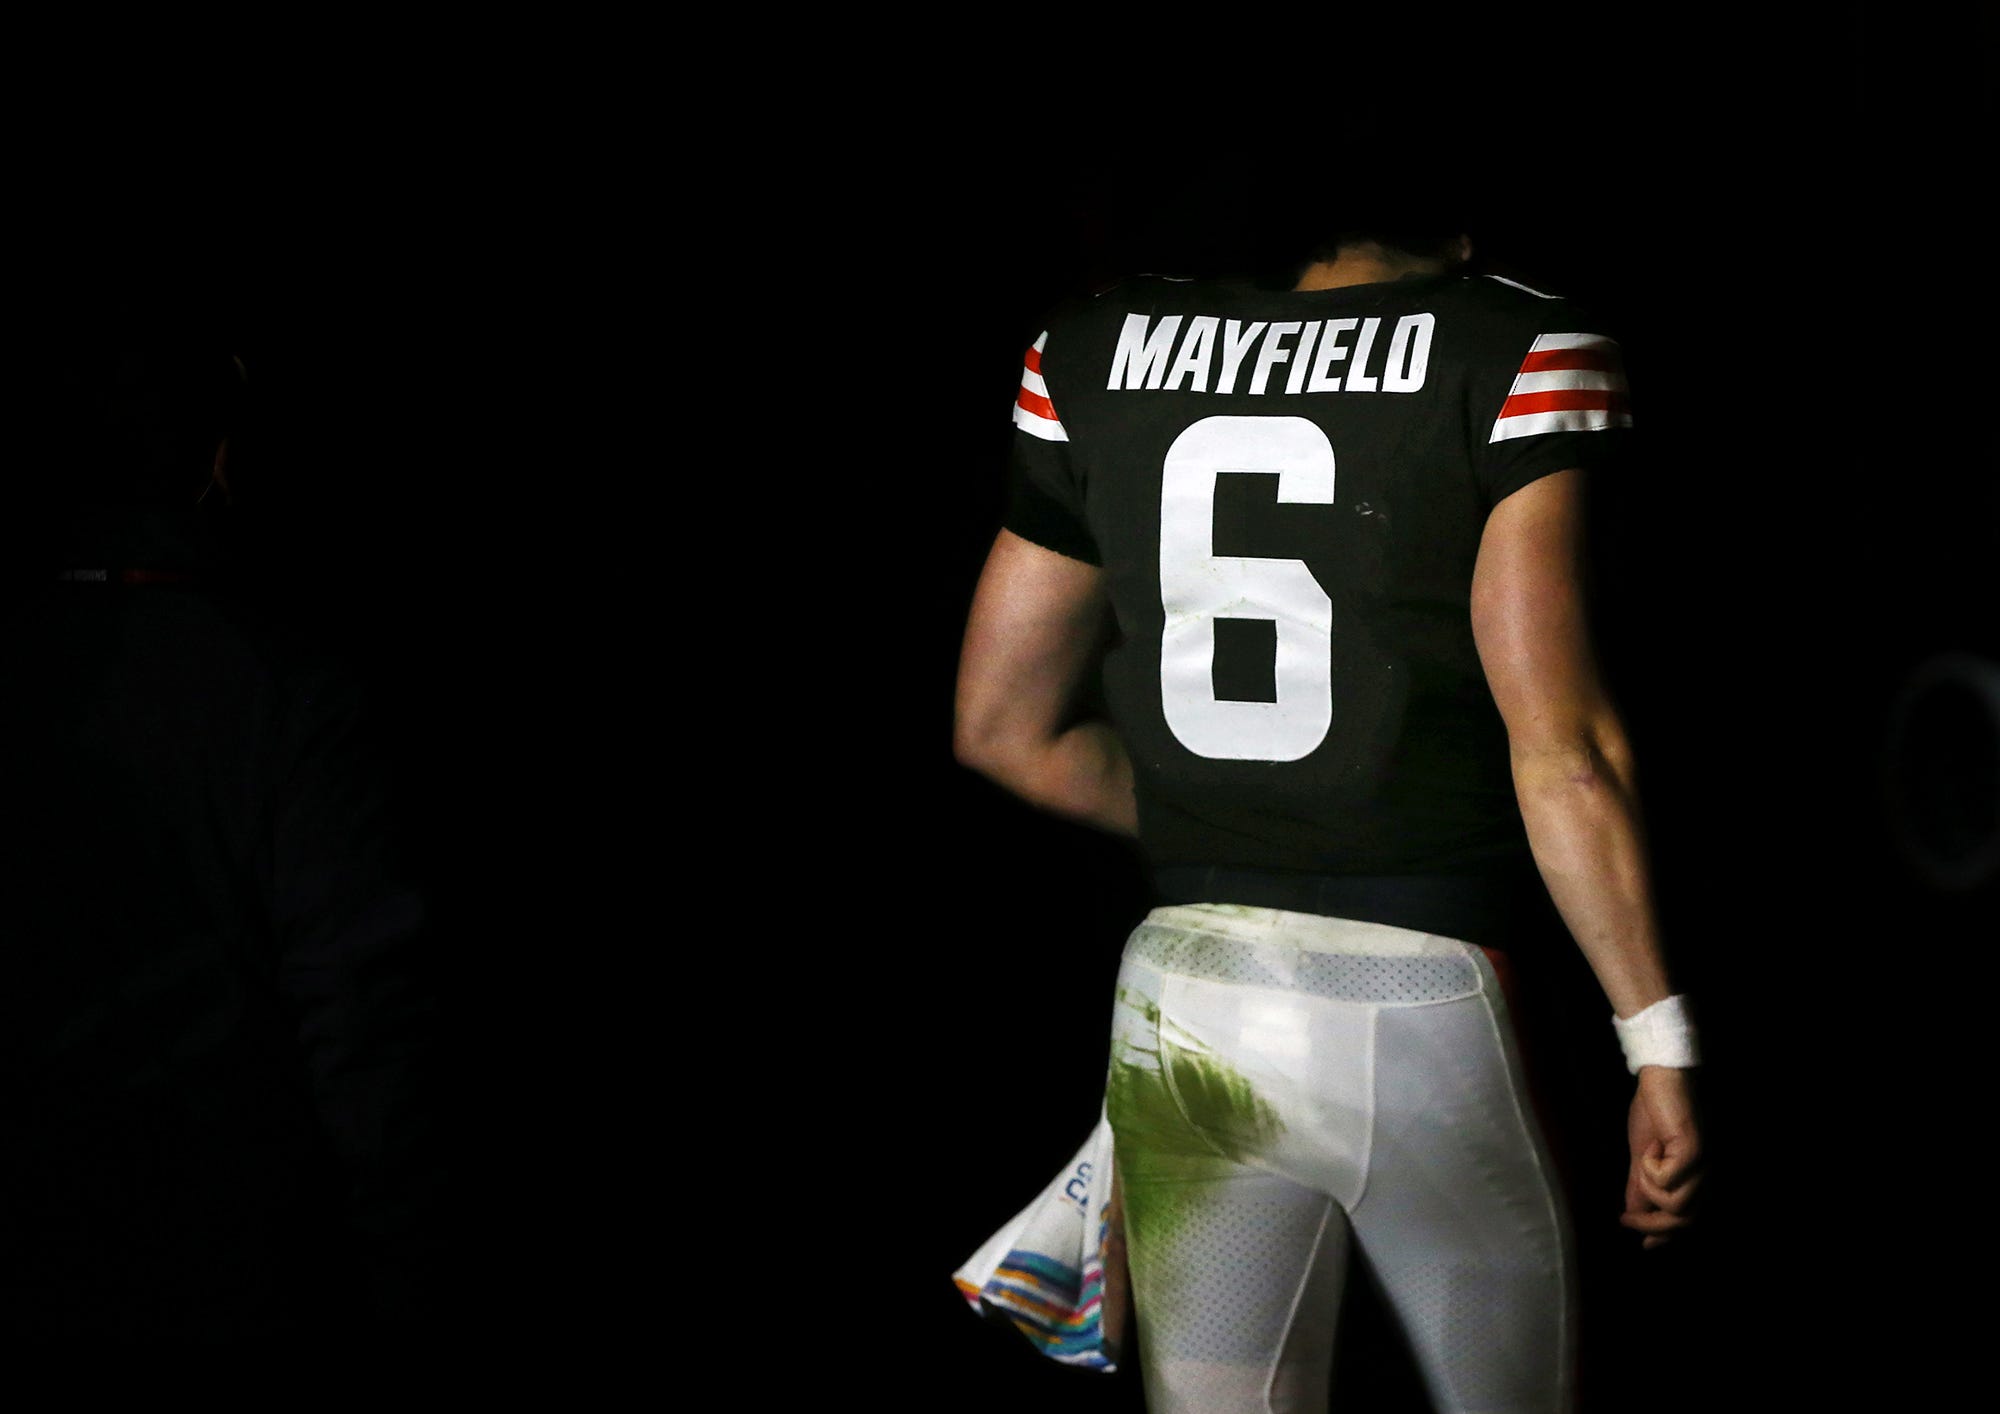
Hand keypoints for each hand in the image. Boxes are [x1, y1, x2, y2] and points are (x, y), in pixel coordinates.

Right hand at [1621, 1066, 1701, 1248]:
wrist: (1660, 1078)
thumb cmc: (1655, 1111)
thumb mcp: (1642, 1156)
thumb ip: (1639, 1186)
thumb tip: (1633, 1212)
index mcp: (1701, 1176)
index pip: (1691, 1220)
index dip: (1668, 1237)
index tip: (1645, 1246)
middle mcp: (1711, 1175)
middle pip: (1685, 1221)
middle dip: (1652, 1224)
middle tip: (1625, 1219)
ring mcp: (1706, 1164)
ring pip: (1677, 1206)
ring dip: (1649, 1187)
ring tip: (1642, 1162)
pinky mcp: (1695, 1151)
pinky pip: (1667, 1182)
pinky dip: (1650, 1168)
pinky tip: (1650, 1147)